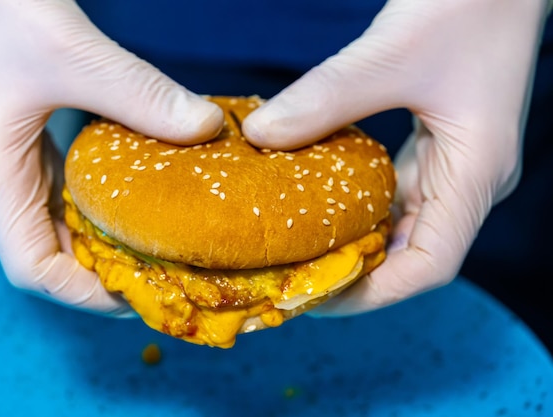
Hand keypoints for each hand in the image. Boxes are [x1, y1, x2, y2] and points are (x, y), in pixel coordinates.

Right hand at [0, 0, 222, 315]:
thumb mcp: (73, 53)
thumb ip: (141, 94)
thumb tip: (205, 127)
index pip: (33, 268)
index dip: (88, 293)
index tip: (143, 295)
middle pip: (50, 252)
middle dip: (106, 270)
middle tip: (166, 271)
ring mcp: (8, 160)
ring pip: (57, 222)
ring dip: (105, 238)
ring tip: (158, 243)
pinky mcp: (23, 139)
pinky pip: (62, 188)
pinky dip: (99, 203)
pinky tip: (136, 194)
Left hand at [243, 0, 549, 314]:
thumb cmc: (469, 2)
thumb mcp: (391, 52)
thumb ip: (327, 98)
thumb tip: (260, 136)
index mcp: (477, 173)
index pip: (428, 266)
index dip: (371, 292)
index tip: (314, 296)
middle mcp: (470, 179)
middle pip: (411, 253)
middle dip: (354, 273)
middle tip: (293, 278)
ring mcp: (456, 162)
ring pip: (401, 223)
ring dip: (355, 240)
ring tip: (300, 252)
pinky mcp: (439, 142)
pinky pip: (396, 189)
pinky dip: (359, 203)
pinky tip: (322, 201)